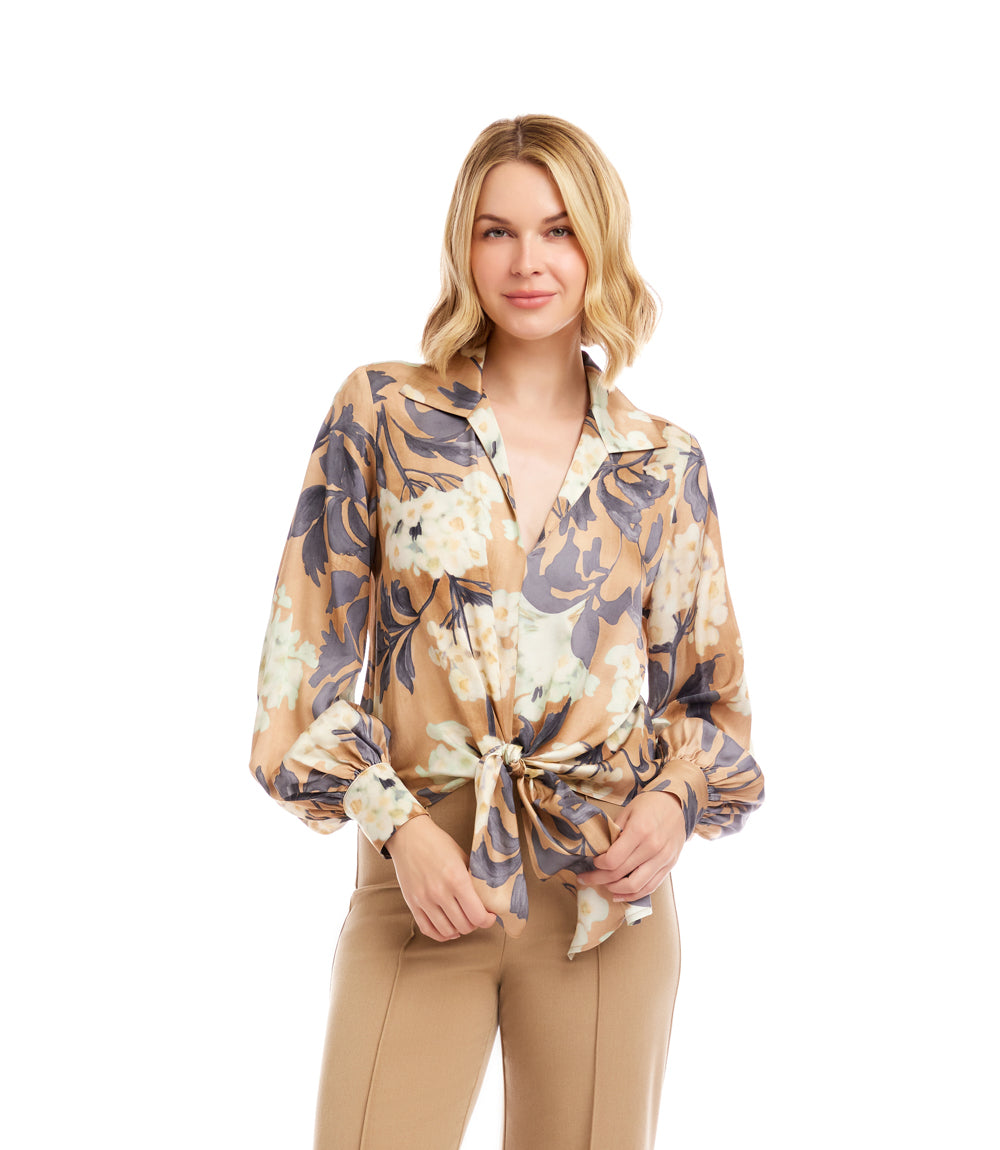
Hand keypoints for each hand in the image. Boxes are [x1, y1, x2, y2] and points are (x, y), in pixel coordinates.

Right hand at [385, 815, 495, 941]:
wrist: (409, 836)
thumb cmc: (438, 843)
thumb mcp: (462, 856)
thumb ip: (473, 878)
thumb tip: (488, 897)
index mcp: (457, 879)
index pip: (477, 915)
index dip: (488, 920)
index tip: (490, 916)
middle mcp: (440, 892)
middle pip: (464, 926)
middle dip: (475, 924)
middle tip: (477, 916)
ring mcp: (424, 900)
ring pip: (447, 931)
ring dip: (459, 930)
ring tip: (463, 921)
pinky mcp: (412, 903)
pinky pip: (428, 929)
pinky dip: (441, 934)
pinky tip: (449, 928)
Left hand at [578, 791, 685, 900]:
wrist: (677, 804)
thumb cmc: (649, 805)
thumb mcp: (627, 811)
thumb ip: (614, 832)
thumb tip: (600, 851)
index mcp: (640, 831)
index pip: (612, 859)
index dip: (598, 864)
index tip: (593, 861)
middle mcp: (652, 847)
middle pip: (620, 874)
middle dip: (599, 878)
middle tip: (586, 878)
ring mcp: (662, 859)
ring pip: (635, 886)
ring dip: (614, 889)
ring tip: (603, 885)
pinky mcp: (669, 866)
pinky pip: (650, 887)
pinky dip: (633, 895)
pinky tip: (619, 894)